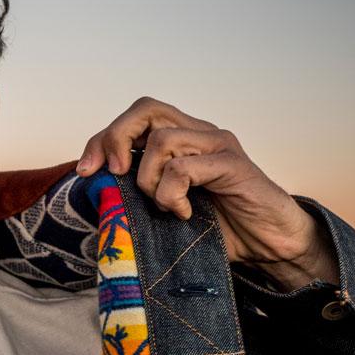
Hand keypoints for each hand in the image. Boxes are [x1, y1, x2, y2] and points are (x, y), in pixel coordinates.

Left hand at [76, 97, 336, 291]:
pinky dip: (172, 195)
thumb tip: (92, 187)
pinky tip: (183, 213)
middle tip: (111, 174)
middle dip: (115, 139)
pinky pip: (183, 168)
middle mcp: (200, 133)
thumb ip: (136, 189)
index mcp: (182, 138)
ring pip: (161, 139)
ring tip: (163, 205)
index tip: (84, 171)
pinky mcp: (233, 164)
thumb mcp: (164, 205)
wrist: (270, 245)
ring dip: (148, 179)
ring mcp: (218, 144)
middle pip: (146, 109)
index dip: (103, 139)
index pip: (135, 117)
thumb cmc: (217, 226)